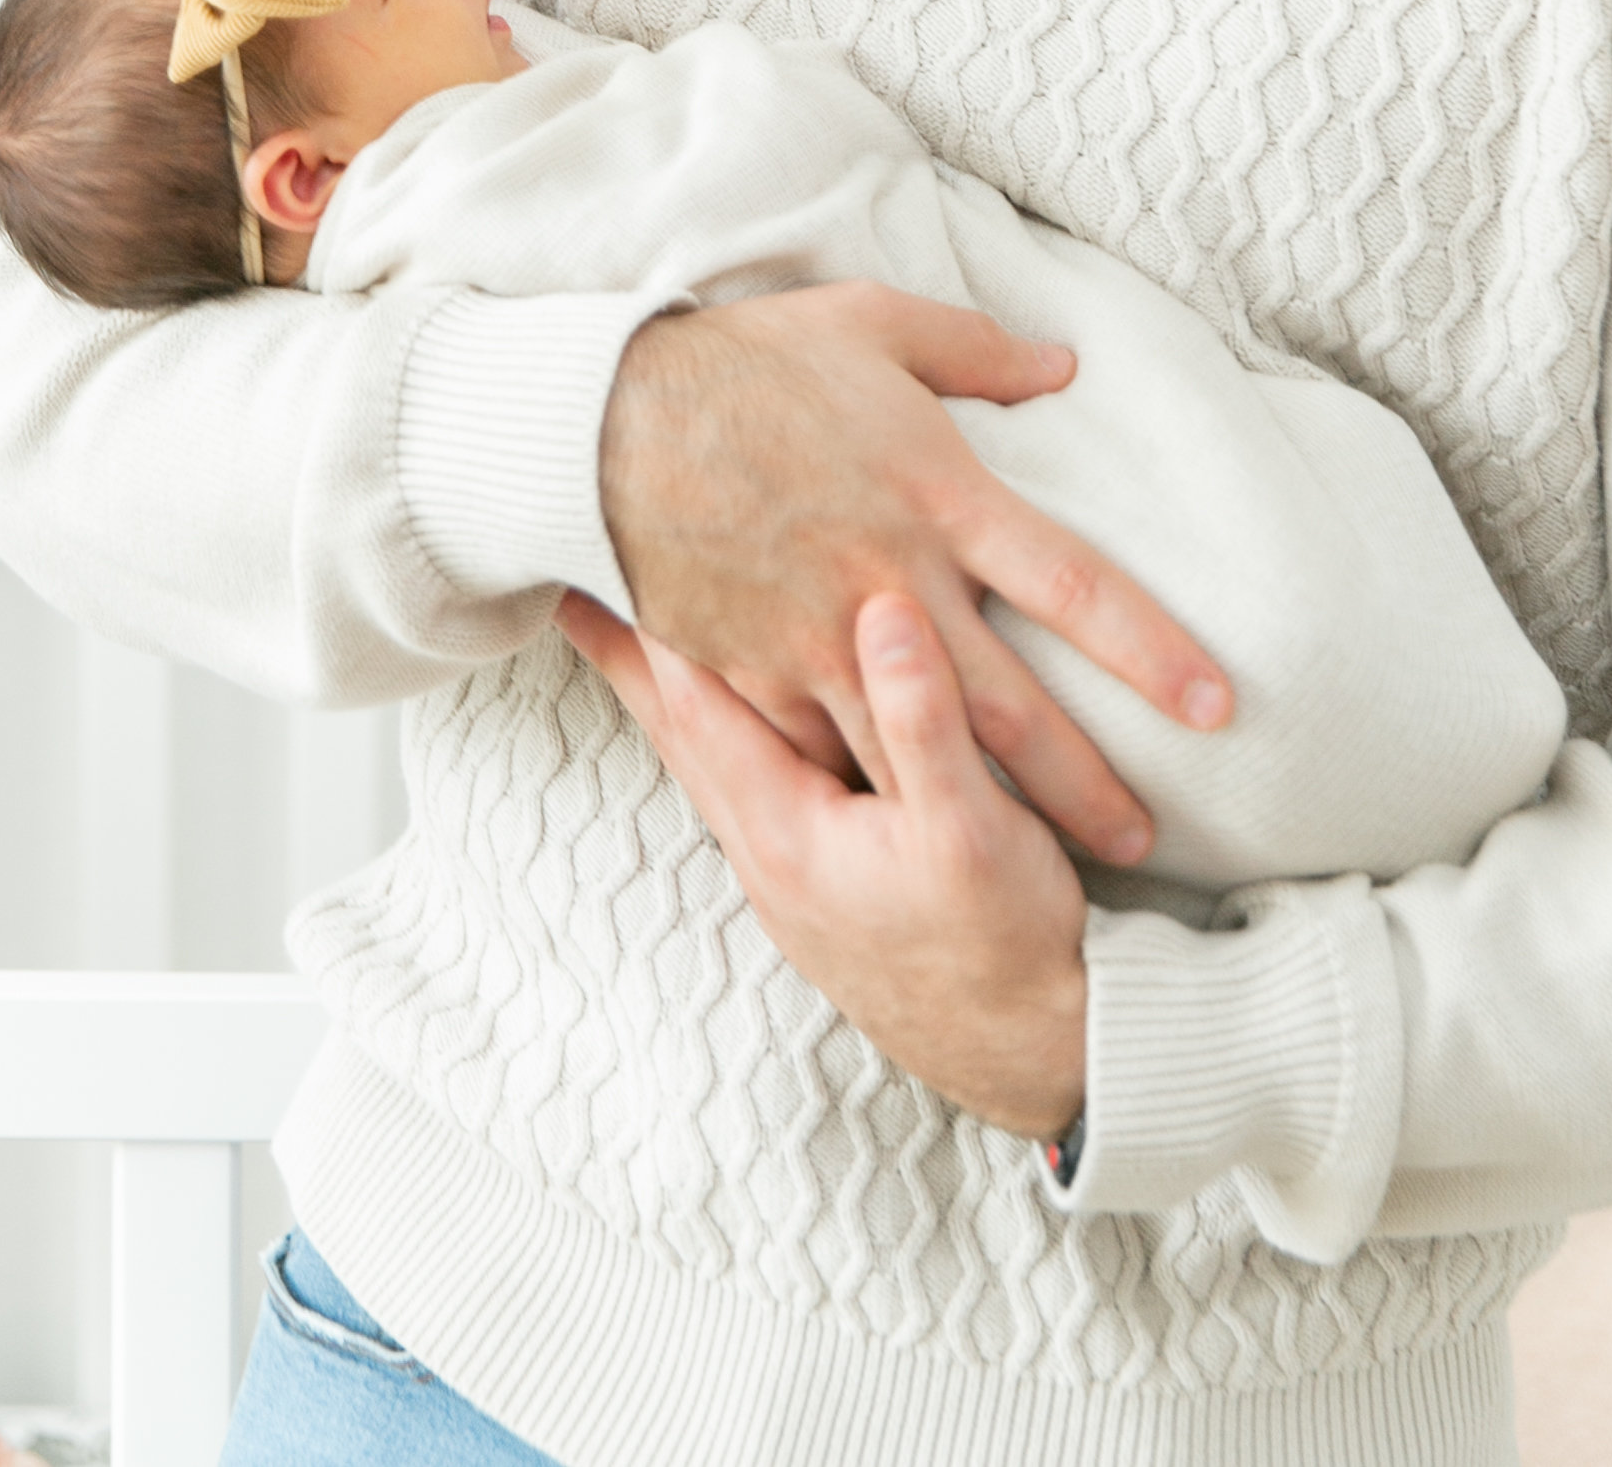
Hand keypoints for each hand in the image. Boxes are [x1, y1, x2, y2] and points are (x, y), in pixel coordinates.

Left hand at [562, 585, 1088, 1138]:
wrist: (1040, 1054)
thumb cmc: (1008, 942)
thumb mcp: (973, 829)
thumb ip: (923, 720)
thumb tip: (882, 609)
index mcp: (787, 833)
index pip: (693, 705)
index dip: (645, 626)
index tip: (598, 556)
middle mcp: (769, 856)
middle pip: (679, 733)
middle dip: (627, 655)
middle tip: (572, 583)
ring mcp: (792, 876)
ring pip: (710, 761)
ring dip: (668, 691)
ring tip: (629, 635)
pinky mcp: (825, 883)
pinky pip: (751, 783)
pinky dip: (723, 728)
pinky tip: (734, 714)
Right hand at [597, 284, 1229, 865]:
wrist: (612, 418)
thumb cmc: (750, 357)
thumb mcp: (874, 322)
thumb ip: (978, 351)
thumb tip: (1063, 365)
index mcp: (940, 495)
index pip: (1071, 583)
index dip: (1149, 647)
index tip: (1217, 700)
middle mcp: (894, 580)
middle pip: (1013, 705)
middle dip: (1085, 780)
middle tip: (1147, 839)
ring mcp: (823, 638)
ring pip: (925, 752)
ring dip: (992, 812)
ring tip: (1053, 868)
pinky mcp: (758, 671)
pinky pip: (827, 751)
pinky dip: (873, 795)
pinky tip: (910, 839)